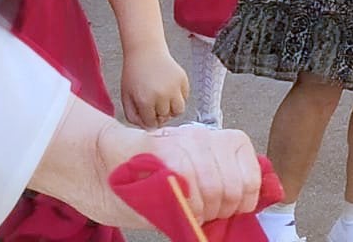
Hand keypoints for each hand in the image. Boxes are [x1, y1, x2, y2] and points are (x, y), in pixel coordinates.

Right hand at [114, 124, 260, 222]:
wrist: (100, 164)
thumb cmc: (146, 179)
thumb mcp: (191, 181)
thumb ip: (219, 185)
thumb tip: (246, 206)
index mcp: (219, 142)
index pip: (252, 175)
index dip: (244, 201)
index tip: (229, 211)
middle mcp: (205, 137)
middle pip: (232, 187)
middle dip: (219, 211)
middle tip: (201, 214)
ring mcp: (182, 140)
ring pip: (213, 187)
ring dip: (199, 210)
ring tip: (184, 209)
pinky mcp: (160, 147)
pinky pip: (186, 181)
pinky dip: (183, 202)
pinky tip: (172, 203)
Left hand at [120, 43, 188, 129]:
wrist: (145, 50)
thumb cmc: (133, 73)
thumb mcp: (126, 97)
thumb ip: (133, 117)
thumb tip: (148, 128)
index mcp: (145, 100)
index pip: (152, 124)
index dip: (148, 121)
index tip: (146, 115)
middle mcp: (162, 95)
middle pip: (165, 118)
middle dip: (159, 115)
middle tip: (153, 106)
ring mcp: (174, 87)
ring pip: (179, 111)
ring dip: (171, 110)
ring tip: (164, 102)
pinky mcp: (183, 79)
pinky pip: (185, 98)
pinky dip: (178, 98)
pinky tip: (169, 90)